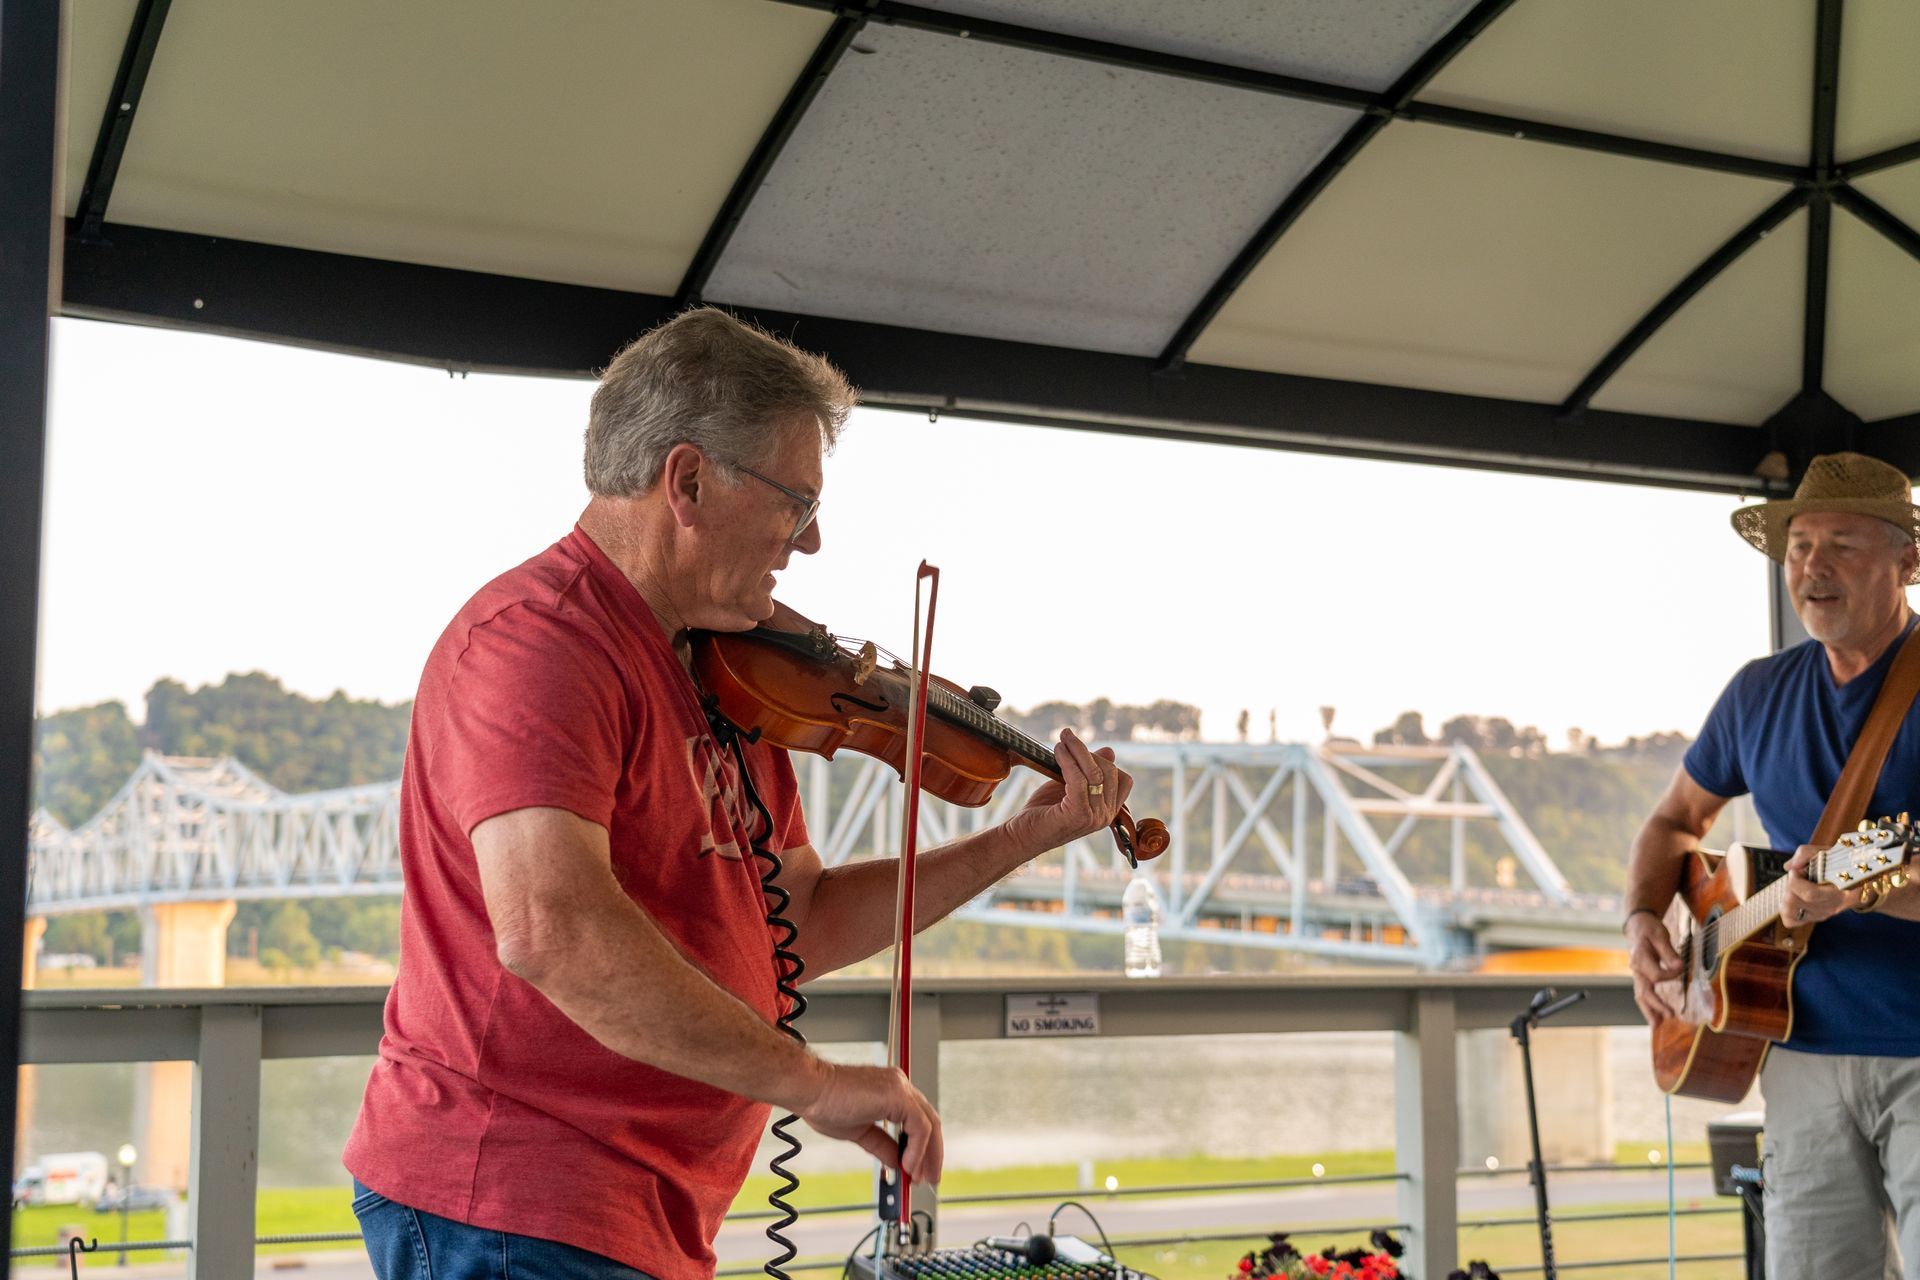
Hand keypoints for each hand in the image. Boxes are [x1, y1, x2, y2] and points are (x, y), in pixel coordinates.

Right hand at [795, 1062, 942, 1185]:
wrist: (809, 1089)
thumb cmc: (825, 1104)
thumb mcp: (860, 1132)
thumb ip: (882, 1145)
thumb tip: (897, 1161)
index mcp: (891, 1091)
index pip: (918, 1120)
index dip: (922, 1147)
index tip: (918, 1169)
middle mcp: (900, 1085)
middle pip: (929, 1122)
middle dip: (932, 1154)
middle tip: (929, 1178)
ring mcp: (900, 1088)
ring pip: (929, 1124)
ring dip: (927, 1155)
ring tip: (917, 1177)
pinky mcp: (898, 1095)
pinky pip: (920, 1126)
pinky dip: (917, 1149)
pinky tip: (907, 1166)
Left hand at [1004, 728, 1133, 853]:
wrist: (1022, 836)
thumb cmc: (1044, 812)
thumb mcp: (1070, 787)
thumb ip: (1089, 771)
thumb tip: (1109, 751)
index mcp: (1108, 811)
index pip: (1123, 779)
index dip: (1103, 760)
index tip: (1080, 750)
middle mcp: (1105, 817)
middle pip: (1110, 772)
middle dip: (1087, 751)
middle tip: (1067, 737)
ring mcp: (1094, 817)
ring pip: (1094, 773)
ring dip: (1077, 751)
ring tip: (1061, 740)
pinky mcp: (1078, 814)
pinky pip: (1078, 779)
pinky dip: (1068, 761)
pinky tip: (1057, 752)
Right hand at [1624, 911, 1685, 1025]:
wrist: (1637, 925)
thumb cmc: (1649, 929)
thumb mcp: (1660, 935)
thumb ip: (1668, 952)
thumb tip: (1679, 967)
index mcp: (1640, 957)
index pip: (1656, 975)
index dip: (1671, 974)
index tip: (1682, 967)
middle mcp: (1636, 968)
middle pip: (1643, 991)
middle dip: (1656, 1006)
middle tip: (1669, 1016)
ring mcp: (1637, 974)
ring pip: (1640, 996)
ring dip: (1649, 1011)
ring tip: (1657, 1025)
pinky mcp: (1641, 977)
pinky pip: (1643, 994)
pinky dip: (1649, 1006)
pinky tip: (1656, 1017)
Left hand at [1782, 844, 1846, 925]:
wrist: (1858, 880)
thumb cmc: (1840, 864)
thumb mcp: (1827, 851)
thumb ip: (1805, 854)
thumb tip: (1788, 867)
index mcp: (1839, 889)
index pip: (1810, 894)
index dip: (1795, 882)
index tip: (1795, 870)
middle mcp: (1831, 906)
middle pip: (1794, 902)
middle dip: (1788, 886)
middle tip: (1797, 877)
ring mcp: (1823, 914)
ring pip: (1789, 912)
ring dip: (1786, 896)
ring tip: (1796, 887)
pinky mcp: (1815, 918)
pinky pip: (1790, 921)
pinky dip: (1786, 909)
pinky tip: (1794, 896)